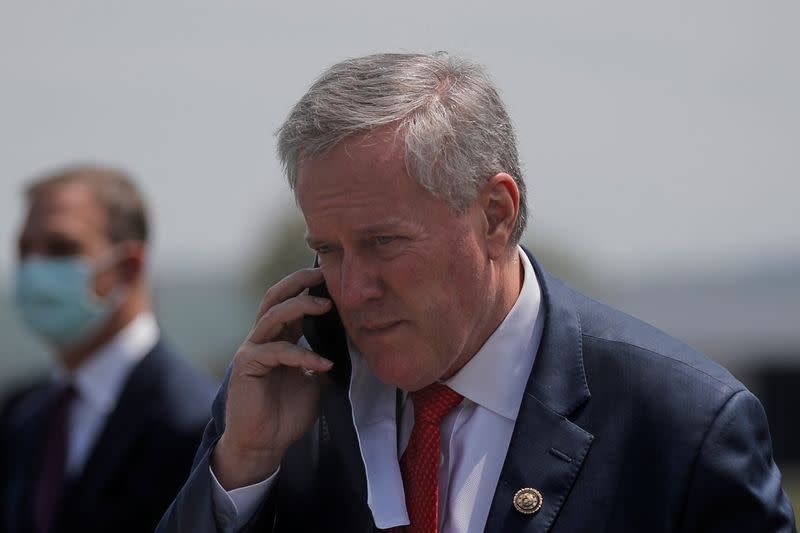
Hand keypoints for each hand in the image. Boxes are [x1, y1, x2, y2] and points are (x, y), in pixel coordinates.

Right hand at [212, 268, 333, 488]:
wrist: (265, 444)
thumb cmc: (288, 413)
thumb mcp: (316, 380)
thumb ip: (324, 357)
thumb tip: (351, 342)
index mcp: (280, 338)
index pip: (291, 301)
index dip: (308, 286)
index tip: (332, 276)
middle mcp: (263, 338)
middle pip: (275, 296)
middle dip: (298, 281)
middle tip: (323, 273)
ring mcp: (253, 349)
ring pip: (273, 315)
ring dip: (300, 306)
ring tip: (326, 306)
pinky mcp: (247, 364)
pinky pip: (278, 351)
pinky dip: (303, 354)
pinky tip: (324, 364)